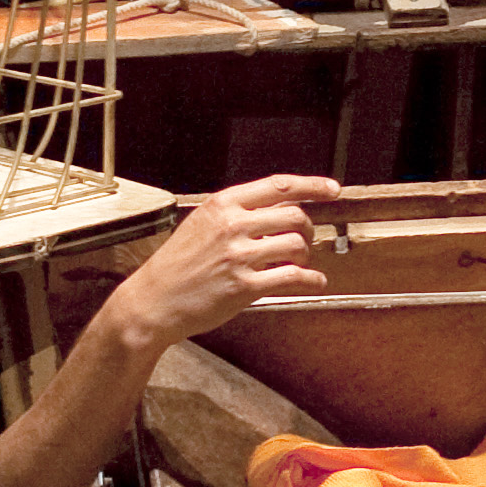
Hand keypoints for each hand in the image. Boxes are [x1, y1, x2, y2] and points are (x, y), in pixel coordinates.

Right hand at [97, 170, 342, 359]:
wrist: (153, 300)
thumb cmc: (177, 264)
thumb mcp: (201, 224)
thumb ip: (235, 214)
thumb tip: (278, 208)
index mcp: (222, 205)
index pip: (277, 186)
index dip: (311, 186)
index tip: (331, 189)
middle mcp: (232, 226)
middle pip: (293, 215)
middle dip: (307, 228)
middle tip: (304, 239)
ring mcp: (239, 256)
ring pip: (295, 245)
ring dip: (305, 254)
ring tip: (300, 261)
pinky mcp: (244, 287)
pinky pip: (292, 278)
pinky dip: (310, 279)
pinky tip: (313, 281)